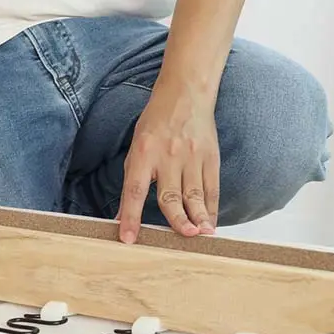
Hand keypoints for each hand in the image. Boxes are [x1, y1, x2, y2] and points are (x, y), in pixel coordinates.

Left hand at [116, 84, 219, 243]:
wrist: (186, 94)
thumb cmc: (156, 123)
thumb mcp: (136, 148)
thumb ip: (131, 183)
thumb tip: (121, 217)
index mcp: (143, 154)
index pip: (133, 191)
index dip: (130, 216)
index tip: (128, 238)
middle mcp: (168, 157)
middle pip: (171, 195)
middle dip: (177, 218)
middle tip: (182, 236)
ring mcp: (192, 157)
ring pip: (195, 194)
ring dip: (199, 217)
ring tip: (201, 235)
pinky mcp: (210, 157)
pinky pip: (211, 188)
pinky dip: (211, 208)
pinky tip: (209, 223)